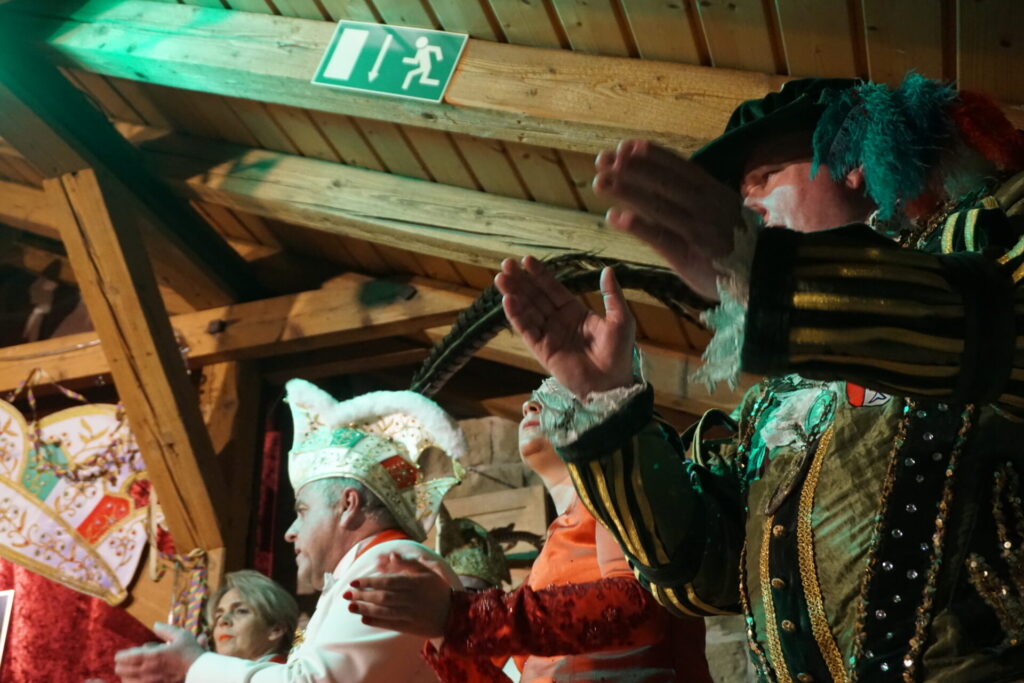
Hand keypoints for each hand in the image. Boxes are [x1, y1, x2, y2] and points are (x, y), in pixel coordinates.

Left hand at [113, 623, 203, 682]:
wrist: (199, 671)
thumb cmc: (190, 652)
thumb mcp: (181, 635)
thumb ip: (165, 630)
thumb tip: (155, 625)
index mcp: (153, 655)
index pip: (127, 657)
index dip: (120, 656)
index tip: (119, 655)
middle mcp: (149, 669)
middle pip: (123, 670)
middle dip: (121, 665)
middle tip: (122, 663)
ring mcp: (151, 681)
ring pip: (127, 680)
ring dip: (125, 675)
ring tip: (127, 672)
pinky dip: (132, 682)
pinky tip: (134, 680)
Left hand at [345, 552, 453, 637]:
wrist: (453, 614)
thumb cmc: (438, 589)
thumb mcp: (427, 572)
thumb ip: (408, 564)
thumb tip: (391, 554)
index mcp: (414, 583)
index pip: (387, 582)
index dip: (369, 582)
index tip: (354, 582)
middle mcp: (411, 598)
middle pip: (382, 597)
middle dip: (362, 595)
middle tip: (346, 594)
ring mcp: (410, 613)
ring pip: (384, 611)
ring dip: (365, 608)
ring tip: (350, 606)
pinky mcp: (410, 627)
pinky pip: (390, 624)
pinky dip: (376, 621)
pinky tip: (364, 618)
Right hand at [494, 258, 634, 398]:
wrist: (611, 384)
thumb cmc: (619, 354)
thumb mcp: (621, 320)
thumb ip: (612, 296)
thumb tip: (607, 270)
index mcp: (575, 312)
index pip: (553, 289)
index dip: (540, 275)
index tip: (526, 260)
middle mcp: (558, 321)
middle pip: (535, 296)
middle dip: (521, 281)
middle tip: (506, 264)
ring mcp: (548, 335)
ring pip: (527, 311)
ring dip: (514, 295)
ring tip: (501, 279)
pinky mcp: (542, 350)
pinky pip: (527, 330)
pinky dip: (516, 316)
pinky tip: (508, 301)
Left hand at [594, 139, 741, 300]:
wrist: (765, 276)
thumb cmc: (735, 242)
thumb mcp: (720, 209)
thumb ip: (694, 195)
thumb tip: (660, 179)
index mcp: (712, 190)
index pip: (677, 166)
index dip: (649, 155)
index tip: (625, 146)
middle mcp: (705, 205)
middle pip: (663, 180)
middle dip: (631, 168)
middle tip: (602, 160)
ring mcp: (698, 229)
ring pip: (658, 204)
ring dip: (627, 191)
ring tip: (601, 182)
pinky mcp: (690, 256)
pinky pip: (660, 237)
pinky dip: (637, 226)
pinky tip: (615, 217)